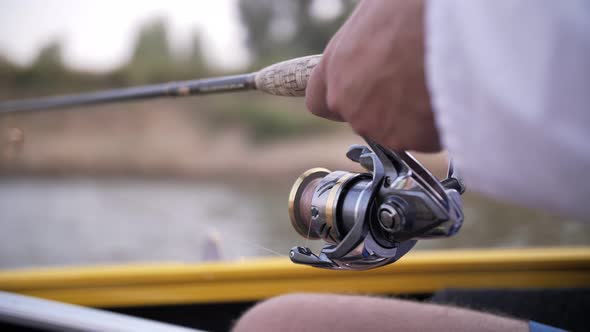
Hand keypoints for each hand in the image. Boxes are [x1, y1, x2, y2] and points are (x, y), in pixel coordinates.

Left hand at [305, 0, 440, 151]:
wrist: (455, 31)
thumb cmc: (415, 11)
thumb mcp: (375, 14)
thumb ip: (364, 43)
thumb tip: (373, 43)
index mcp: (335, 66)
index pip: (318, 101)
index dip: (339, 99)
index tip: (356, 92)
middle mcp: (349, 101)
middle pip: (360, 116)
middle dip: (382, 105)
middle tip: (410, 80)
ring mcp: (378, 125)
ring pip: (393, 130)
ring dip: (409, 116)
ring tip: (433, 83)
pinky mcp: (410, 140)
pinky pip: (423, 137)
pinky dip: (434, 125)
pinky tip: (447, 97)